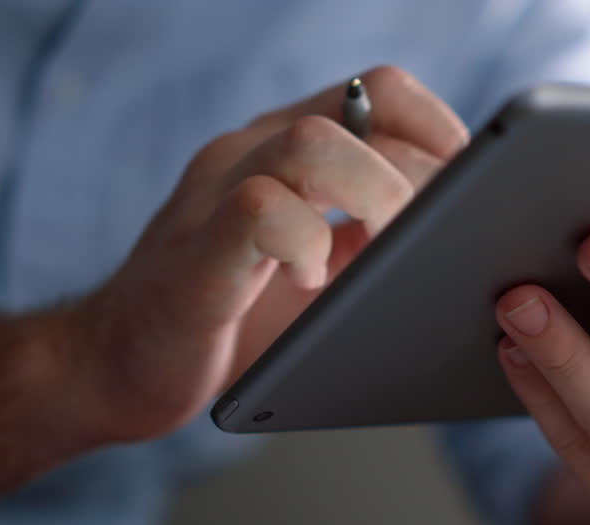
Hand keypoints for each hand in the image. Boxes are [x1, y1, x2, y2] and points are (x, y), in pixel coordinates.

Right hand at [67, 66, 466, 442]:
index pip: (378, 93)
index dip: (438, 128)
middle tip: (444, 237)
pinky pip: (260, 210)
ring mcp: (217, 194)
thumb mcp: (317, 266)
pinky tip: (314, 281)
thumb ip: (365, 235)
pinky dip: (307, 243)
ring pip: (314, 144)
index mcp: (286, 150)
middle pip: (358, 110)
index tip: (474, 185)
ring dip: (379, 196)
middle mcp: (250, 154)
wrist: (116, 367)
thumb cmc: (231, 321)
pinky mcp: (196, 251)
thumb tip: (461, 240)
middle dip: (423, 174)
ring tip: (392, 251)